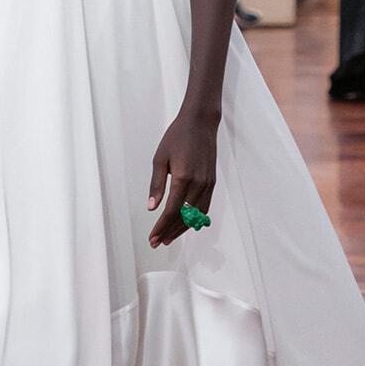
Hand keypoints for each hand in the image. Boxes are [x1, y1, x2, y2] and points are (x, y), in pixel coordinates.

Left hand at [147, 109, 217, 247]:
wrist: (200, 123)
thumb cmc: (178, 137)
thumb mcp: (160, 159)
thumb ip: (156, 185)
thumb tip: (152, 208)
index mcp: (183, 178)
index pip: (171, 211)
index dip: (161, 227)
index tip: (152, 237)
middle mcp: (198, 184)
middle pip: (184, 217)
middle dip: (169, 232)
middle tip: (156, 242)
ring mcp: (207, 184)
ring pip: (196, 216)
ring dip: (181, 229)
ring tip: (168, 238)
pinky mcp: (212, 182)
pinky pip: (204, 207)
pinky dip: (194, 219)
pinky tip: (185, 224)